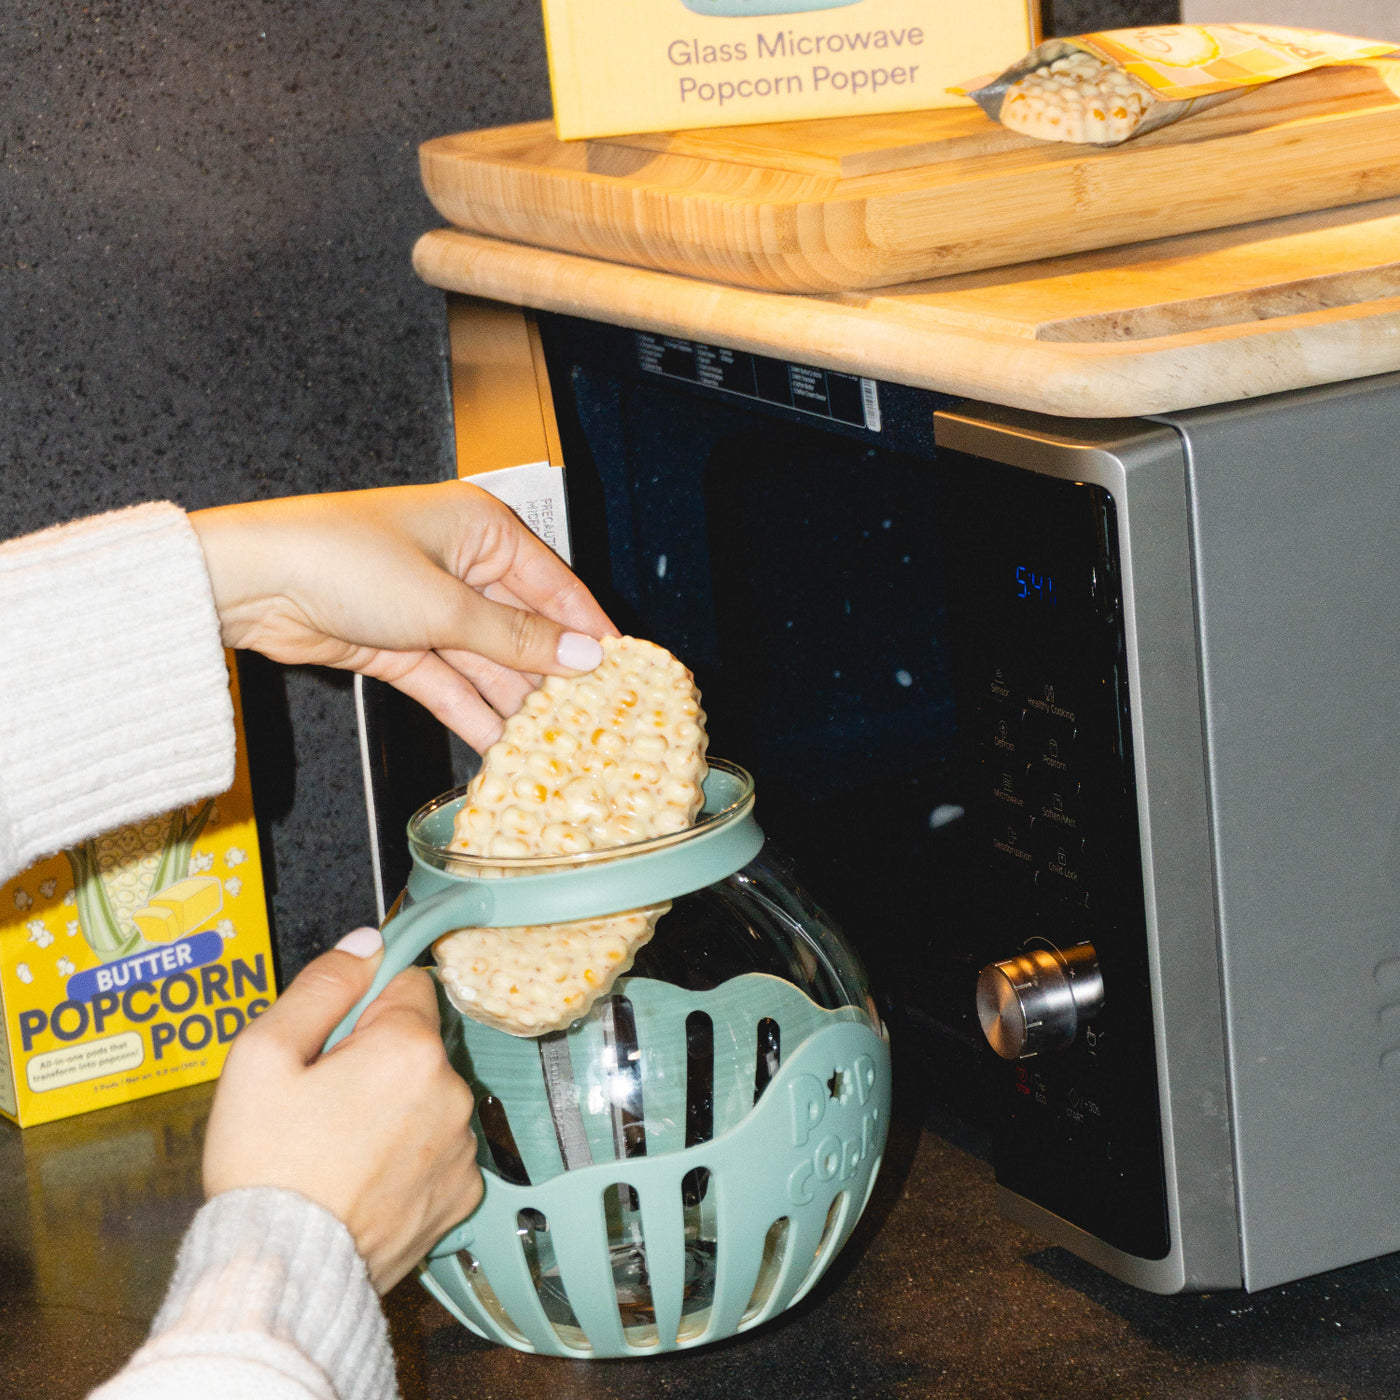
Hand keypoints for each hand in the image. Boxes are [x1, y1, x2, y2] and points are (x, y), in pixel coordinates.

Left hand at [190, 481, 617, 749]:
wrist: (249, 583)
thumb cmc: (341, 560)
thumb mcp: (444, 604)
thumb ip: (516, 638)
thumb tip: (582, 656)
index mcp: (480, 528)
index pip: (555, 585)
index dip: (589, 630)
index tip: (623, 670)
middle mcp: (460, 563)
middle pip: (523, 628)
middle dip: (552, 674)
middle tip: (592, 718)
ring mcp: (429, 606)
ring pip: (487, 661)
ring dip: (513, 700)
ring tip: (551, 741)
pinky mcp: (399, 644)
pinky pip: (449, 681)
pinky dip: (471, 709)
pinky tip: (500, 742)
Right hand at [202, 928, 482, 1292]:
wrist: (282, 1272)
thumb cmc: (265, 1166)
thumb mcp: (262, 1056)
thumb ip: (321, 986)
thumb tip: (368, 942)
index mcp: (410, 1047)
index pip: (408, 983)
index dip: (363, 1006)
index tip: (331, 1040)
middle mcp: (452, 1091)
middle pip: (418, 1043)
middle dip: (377, 1058)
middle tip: (322, 1101)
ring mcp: (460, 1147)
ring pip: (429, 1096)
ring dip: (395, 1107)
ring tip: (337, 1148)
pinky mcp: (460, 1195)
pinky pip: (437, 1149)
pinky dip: (408, 1157)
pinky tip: (363, 1179)